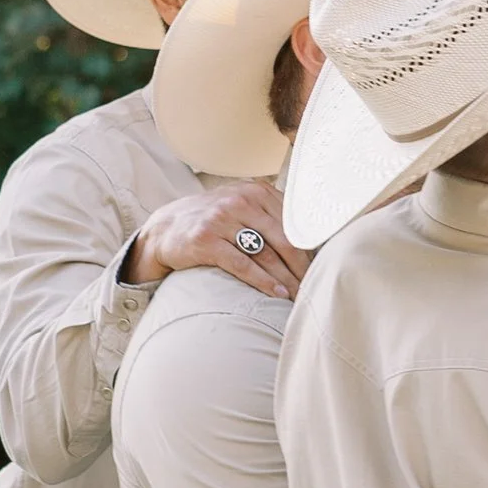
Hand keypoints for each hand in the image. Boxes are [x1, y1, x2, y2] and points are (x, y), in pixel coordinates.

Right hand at [123, 182, 302, 298]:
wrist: (166, 228)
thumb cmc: (214, 221)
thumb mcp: (241, 206)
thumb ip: (271, 214)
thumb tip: (313, 237)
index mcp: (256, 192)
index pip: (293, 222)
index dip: (310, 247)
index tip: (322, 267)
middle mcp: (240, 201)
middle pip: (284, 239)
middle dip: (302, 266)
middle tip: (313, 286)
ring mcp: (222, 219)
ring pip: (266, 253)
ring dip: (286, 278)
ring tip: (299, 295)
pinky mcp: (206, 240)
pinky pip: (242, 264)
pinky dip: (263, 281)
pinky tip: (277, 293)